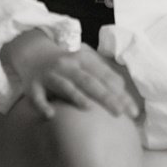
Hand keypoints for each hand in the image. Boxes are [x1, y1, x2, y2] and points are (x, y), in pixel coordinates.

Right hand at [1, 29, 140, 120]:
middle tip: (120, 113)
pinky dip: (43, 105)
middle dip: (105, 96)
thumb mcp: (84, 63)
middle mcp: (68, 66)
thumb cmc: (66, 63)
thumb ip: (102, 74)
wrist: (32, 52)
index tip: (133, 111)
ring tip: (88, 107)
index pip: (105, 77)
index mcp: (84, 60)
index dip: (120, 93)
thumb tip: (123, 90)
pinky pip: (37, 97)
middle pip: (89, 82)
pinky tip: (51, 114)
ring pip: (65, 86)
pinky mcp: (34, 86)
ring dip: (76, 95)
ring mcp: (50, 76)